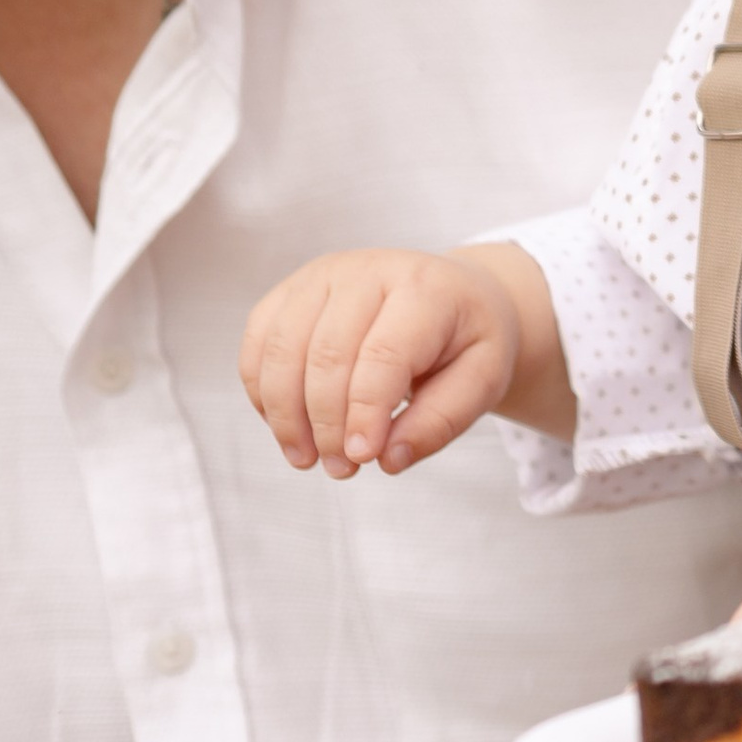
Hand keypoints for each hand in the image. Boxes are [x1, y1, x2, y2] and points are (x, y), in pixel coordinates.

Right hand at [238, 241, 556, 475]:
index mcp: (425, 288)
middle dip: (326, 424)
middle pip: (326, 355)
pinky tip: (289, 427)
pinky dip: (264, 394)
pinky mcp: (291, 291)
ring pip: (282, 350)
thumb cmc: (466, 340)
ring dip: (286, 416)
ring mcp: (323, 276)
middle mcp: (368, 270)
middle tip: (342, 470)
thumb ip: (440, 422)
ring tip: (309, 458)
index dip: (364, 413)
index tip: (364, 459)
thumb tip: (386, 459)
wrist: (453, 294)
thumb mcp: (483, 380)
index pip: (383, 354)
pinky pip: (258, 345)